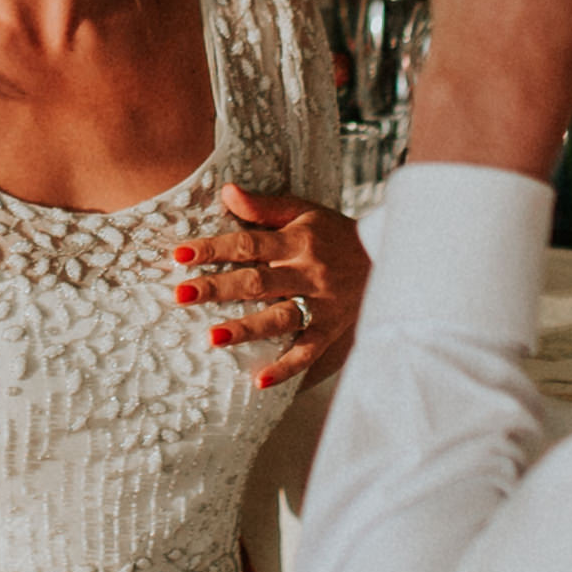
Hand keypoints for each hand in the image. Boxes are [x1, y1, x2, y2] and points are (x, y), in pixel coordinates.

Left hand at [174, 188, 367, 390]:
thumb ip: (264, 206)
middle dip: (217, 288)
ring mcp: (321, 304)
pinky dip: (286, 367)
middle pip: (257, 281)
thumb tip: (226, 191)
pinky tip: (259, 380)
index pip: (248, 243)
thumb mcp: (304, 211)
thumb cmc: (337, 233)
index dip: (213, 248)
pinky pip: (308, 351)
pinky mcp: (332, 329)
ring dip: (246, 329)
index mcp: (298, 241)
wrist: (391, 256)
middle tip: (181, 295)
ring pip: (280, 317)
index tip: (179, 255)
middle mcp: (308, 272)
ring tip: (212, 338)